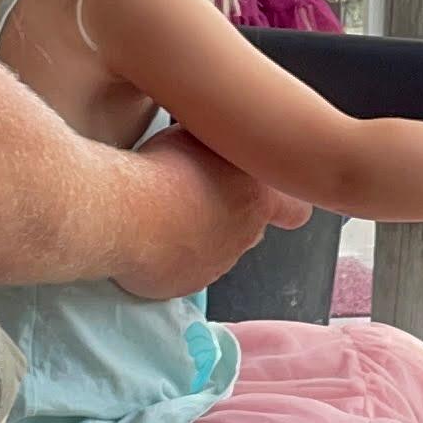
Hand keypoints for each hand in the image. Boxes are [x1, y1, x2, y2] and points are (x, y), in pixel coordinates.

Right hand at [116, 125, 307, 297]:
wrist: (128, 212)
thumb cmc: (163, 167)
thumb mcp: (200, 138)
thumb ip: (221, 148)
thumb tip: (217, 137)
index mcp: (258, 198)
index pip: (295, 211)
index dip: (284, 207)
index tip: (267, 200)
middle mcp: (245, 235)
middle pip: (249, 230)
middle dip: (229, 218)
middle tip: (196, 198)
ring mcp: (218, 264)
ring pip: (217, 252)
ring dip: (198, 237)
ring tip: (165, 215)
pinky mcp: (188, 285)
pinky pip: (186, 271)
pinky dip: (173, 257)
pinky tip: (151, 238)